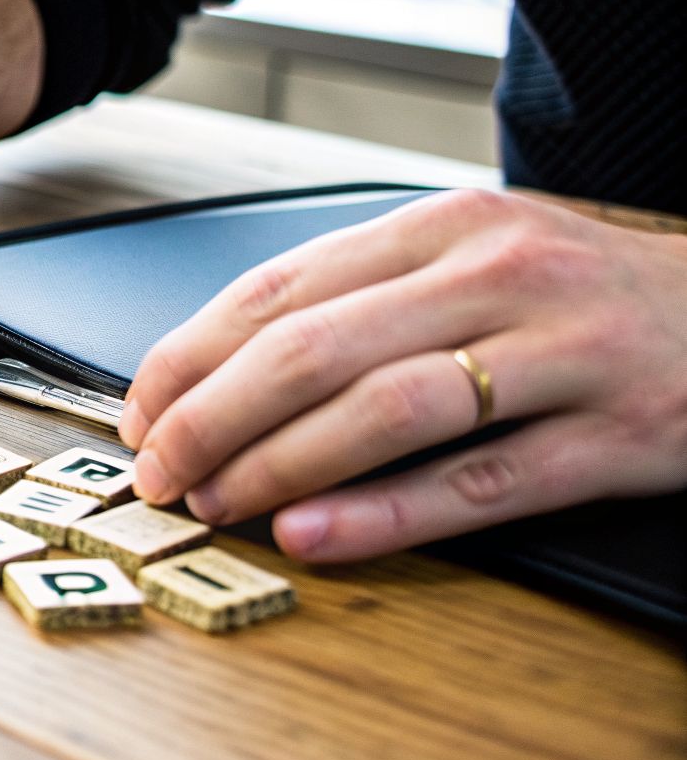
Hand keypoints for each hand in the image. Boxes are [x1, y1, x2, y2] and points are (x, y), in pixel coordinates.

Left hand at [118, 189, 686, 561]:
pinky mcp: (617, 434)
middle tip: (159, 471)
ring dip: (277, 465)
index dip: (191, 355)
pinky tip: (313, 534)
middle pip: (313, 348)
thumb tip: (221, 367)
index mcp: (445, 226)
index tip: (141, 409)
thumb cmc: (582, 298)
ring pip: (384, 410)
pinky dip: (383, 514)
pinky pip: (478, 481)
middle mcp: (498, 273)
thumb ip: (363, 300)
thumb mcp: (474, 261)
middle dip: (211, 417)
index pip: (280, 288)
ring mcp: (563, 351)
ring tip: (216, 502)